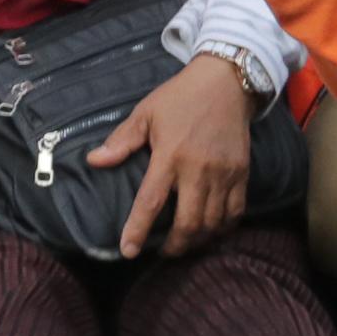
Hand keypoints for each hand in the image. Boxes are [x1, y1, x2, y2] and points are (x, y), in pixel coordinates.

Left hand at [89, 55, 253, 257]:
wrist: (226, 82)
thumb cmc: (180, 97)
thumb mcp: (146, 113)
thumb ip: (121, 141)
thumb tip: (94, 161)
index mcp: (170, 155)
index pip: (150, 202)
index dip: (138, 230)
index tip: (128, 250)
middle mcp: (198, 169)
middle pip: (188, 223)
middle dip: (174, 246)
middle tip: (162, 253)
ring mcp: (224, 174)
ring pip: (213, 223)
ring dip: (198, 241)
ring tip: (185, 245)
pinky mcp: (242, 173)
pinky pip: (236, 212)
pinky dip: (223, 228)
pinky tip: (212, 232)